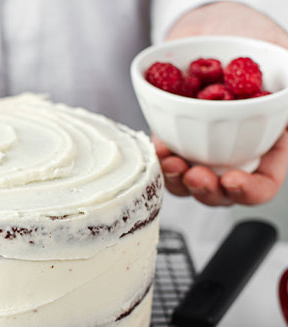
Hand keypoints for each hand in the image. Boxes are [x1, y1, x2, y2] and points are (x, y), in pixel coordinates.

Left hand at [158, 2, 287, 205]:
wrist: (214, 26)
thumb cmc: (255, 40)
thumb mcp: (283, 55)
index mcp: (270, 143)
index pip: (264, 182)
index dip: (250, 190)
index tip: (232, 181)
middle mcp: (234, 152)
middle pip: (221, 192)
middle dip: (206, 191)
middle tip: (194, 175)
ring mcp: (201, 147)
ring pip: (188, 182)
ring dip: (177, 181)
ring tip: (171, 162)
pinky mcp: (174, 136)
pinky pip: (165, 158)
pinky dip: (160, 158)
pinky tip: (159, 146)